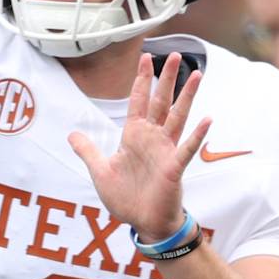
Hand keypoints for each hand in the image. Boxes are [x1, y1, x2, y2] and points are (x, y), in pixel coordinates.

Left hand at [69, 55, 209, 242]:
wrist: (143, 223)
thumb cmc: (125, 198)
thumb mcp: (100, 171)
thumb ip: (87, 151)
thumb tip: (71, 135)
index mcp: (134, 136)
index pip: (138, 101)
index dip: (141, 80)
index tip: (145, 58)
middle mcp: (152, 138)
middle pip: (161, 101)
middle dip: (166, 78)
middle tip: (175, 55)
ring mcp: (165, 151)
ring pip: (178, 117)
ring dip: (186, 96)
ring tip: (196, 74)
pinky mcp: (174, 167)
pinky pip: (187, 148)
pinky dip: (197, 135)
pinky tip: (207, 119)